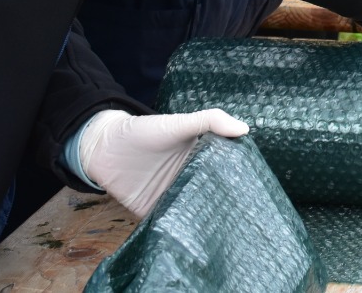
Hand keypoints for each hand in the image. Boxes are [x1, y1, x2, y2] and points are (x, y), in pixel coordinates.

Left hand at [78, 108, 248, 218]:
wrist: (103, 147)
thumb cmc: (144, 131)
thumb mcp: (179, 123)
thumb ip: (210, 121)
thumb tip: (245, 129)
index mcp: (201, 159)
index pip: (226, 171)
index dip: (240, 178)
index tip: (257, 190)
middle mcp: (190, 180)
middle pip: (213, 194)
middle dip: (227, 205)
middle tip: (247, 219)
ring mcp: (173, 198)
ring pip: (195, 212)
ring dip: (205, 221)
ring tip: (225, 233)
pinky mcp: (155, 213)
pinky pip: (171, 225)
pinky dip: (179, 233)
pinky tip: (192, 240)